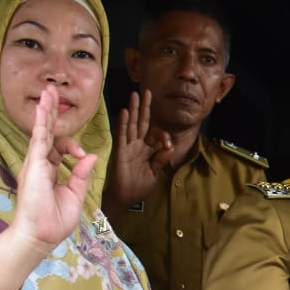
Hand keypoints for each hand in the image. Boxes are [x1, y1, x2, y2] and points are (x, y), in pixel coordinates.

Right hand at [9, 84, 97, 253]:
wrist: (40, 235)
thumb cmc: (55, 220)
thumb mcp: (74, 195)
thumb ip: (81, 175)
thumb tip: (91, 156)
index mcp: (49, 171)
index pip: (59, 149)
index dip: (74, 147)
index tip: (83, 156)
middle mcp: (40, 164)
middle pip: (47, 133)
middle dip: (51, 113)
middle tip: (52, 93)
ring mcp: (35, 163)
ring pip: (42, 131)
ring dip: (46, 110)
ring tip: (48, 91)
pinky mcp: (34, 164)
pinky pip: (39, 138)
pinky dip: (43, 122)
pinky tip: (44, 106)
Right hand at [106, 90, 172, 207]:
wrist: (126, 198)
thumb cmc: (139, 186)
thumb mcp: (155, 172)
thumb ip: (161, 158)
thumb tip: (169, 146)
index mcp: (147, 150)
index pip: (156, 134)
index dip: (163, 136)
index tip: (167, 145)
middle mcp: (137, 145)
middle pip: (142, 122)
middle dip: (144, 107)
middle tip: (146, 92)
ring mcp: (128, 147)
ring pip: (132, 124)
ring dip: (133, 110)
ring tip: (135, 95)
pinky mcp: (120, 151)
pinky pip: (122, 135)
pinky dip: (123, 124)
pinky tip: (125, 112)